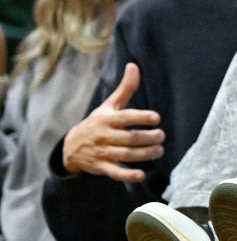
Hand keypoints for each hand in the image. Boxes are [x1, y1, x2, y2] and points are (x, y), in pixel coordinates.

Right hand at [62, 63, 163, 182]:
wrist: (71, 147)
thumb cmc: (97, 123)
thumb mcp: (108, 106)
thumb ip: (125, 89)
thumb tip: (134, 65)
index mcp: (107, 119)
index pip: (125, 117)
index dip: (140, 117)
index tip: (156, 118)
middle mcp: (104, 135)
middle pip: (128, 138)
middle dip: (147, 138)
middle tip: (161, 136)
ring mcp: (102, 152)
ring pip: (125, 155)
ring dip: (144, 154)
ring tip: (159, 150)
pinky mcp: (102, 167)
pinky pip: (115, 173)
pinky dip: (127, 175)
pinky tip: (141, 175)